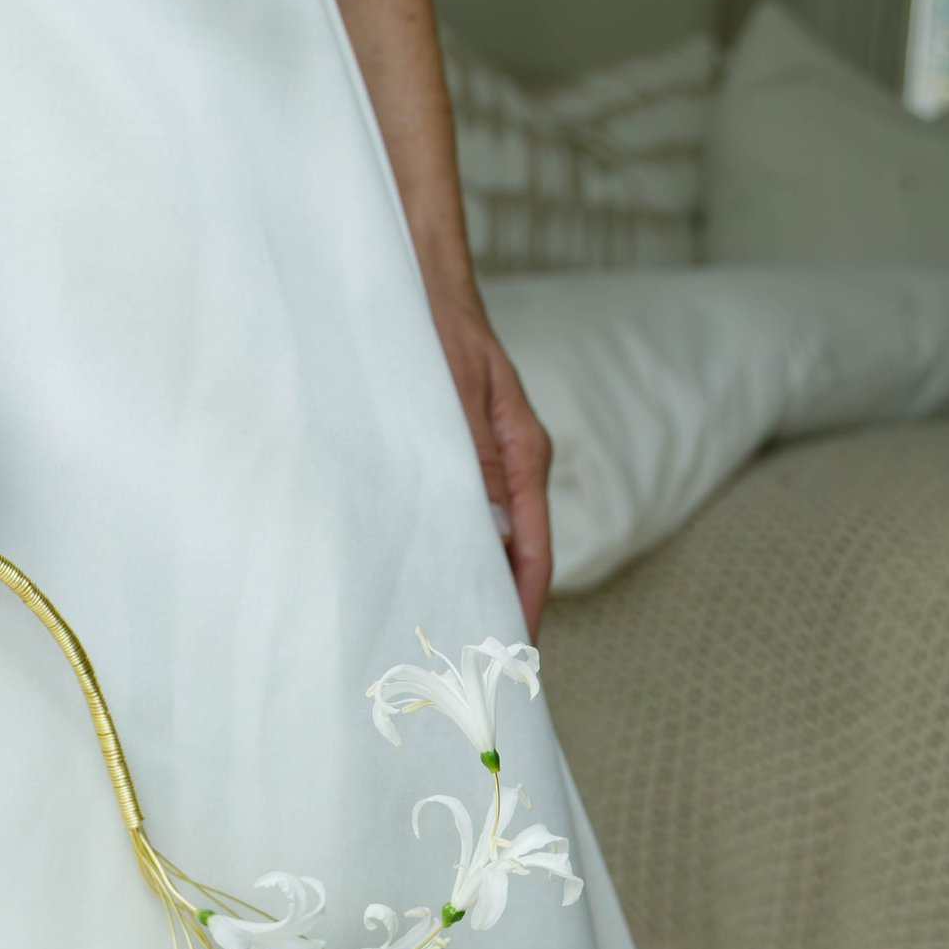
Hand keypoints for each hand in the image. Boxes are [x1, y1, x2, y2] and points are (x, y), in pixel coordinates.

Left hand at [427, 285, 552, 632]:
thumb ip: (471, 459)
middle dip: (500, 609)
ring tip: (451, 639)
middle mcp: (512, 465)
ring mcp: (488, 462)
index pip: (533, 552)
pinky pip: (466, 516)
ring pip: (490, 540)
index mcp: (522, 457)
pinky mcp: (462, 456)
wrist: (415, 278)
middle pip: (517, 556)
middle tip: (477, 669)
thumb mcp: (451, 394)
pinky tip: (430, 576)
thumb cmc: (433, 327)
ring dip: (475, 585)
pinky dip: (456, 551)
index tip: (513, 654)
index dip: (524, 607)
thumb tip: (491, 532)